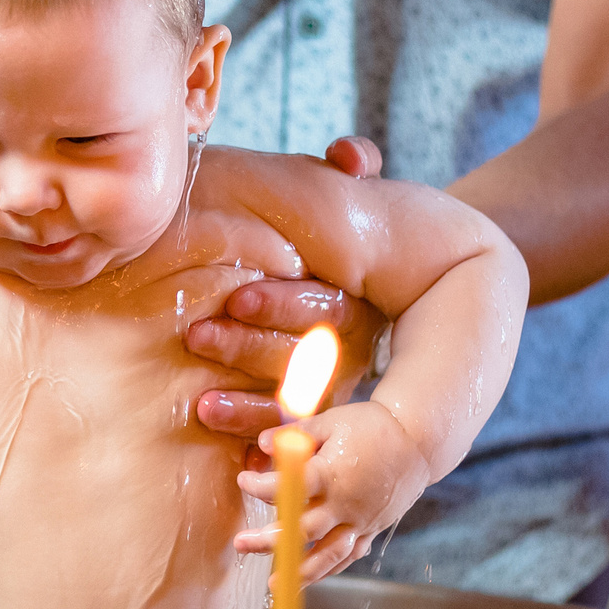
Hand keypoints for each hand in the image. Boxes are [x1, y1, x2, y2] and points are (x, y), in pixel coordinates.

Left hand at [189, 137, 386, 444]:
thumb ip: (354, 171)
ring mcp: (335, 384)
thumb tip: (349, 155)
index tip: (237, 298)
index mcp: (356, 296)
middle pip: (306, 358)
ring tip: (203, 404)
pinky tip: (234, 452)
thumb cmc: (342, 233)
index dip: (284, 305)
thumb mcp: (348, 199)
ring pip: (297, 402)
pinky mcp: (314, 413)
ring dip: (250, 406)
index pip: (327, 309)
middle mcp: (352, 346)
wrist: (410, 282)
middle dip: (250, 349)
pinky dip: (260, 440)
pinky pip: (290, 436)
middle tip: (199, 336)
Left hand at [233, 399, 433, 583]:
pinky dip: (328, 569)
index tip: (243, 481)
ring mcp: (360, 520)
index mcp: (332, 473)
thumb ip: (297, 435)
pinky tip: (307, 580)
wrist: (417, 442)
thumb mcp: (332, 421)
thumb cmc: (372, 427)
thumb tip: (263, 443)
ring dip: (300, 571)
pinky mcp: (371, 529)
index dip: (261, 487)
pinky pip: (348, 555)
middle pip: (303, 529)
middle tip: (240, 544)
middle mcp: (346, 503)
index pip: (289, 487)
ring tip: (274, 585)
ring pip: (328, 553)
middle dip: (269, 540)